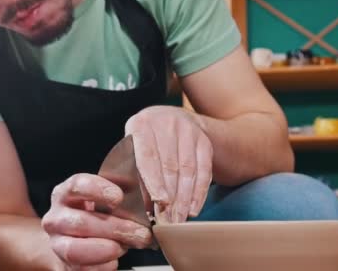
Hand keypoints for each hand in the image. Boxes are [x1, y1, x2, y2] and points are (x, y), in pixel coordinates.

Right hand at [42, 174, 152, 269]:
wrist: (75, 239)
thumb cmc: (96, 213)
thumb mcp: (106, 198)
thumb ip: (123, 194)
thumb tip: (148, 199)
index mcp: (66, 193)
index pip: (77, 185)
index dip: (98, 190)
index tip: (119, 197)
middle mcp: (56, 217)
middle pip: (80, 221)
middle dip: (115, 228)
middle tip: (141, 233)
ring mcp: (56, 243)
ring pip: (75, 249)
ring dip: (106, 249)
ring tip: (125, 247)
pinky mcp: (63, 265)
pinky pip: (80, 269)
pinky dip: (101, 266)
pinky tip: (114, 260)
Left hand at [125, 106, 213, 223]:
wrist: (171, 118)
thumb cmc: (146, 141)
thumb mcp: (133, 148)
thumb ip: (134, 174)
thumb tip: (142, 206)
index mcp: (142, 124)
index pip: (148, 156)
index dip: (154, 181)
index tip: (159, 202)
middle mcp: (166, 123)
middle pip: (170, 165)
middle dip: (170, 197)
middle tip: (167, 220)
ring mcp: (188, 130)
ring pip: (188, 170)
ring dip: (184, 199)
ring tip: (179, 219)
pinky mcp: (204, 140)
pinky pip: (204, 170)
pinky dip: (199, 193)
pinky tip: (193, 208)